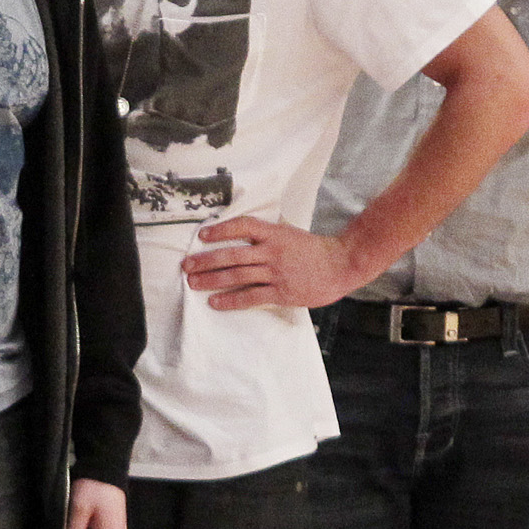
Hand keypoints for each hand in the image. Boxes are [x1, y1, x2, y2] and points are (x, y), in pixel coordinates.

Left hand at [180, 215, 365, 310]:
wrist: (341, 265)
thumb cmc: (315, 250)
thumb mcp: (290, 233)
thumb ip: (269, 235)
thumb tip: (246, 234)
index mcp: (275, 234)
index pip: (243, 226)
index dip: (221, 230)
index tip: (202, 235)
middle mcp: (273, 251)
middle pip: (233, 255)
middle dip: (206, 260)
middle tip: (187, 265)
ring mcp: (276, 272)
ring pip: (238, 275)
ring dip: (212, 279)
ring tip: (193, 283)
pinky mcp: (281, 292)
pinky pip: (251, 297)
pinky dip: (231, 300)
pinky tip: (215, 302)